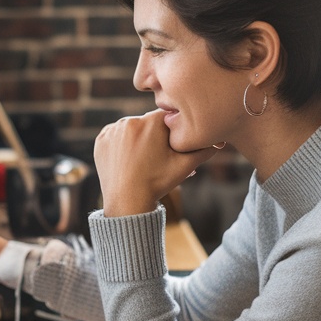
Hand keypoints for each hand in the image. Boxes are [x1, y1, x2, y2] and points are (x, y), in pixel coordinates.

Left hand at [94, 110, 214, 216]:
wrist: (127, 202)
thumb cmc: (158, 183)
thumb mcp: (186, 166)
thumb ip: (204, 150)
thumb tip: (219, 140)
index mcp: (151, 122)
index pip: (167, 118)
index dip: (172, 132)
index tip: (171, 148)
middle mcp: (129, 121)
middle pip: (148, 123)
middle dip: (155, 137)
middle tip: (159, 159)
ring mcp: (112, 130)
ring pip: (132, 129)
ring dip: (138, 140)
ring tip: (143, 161)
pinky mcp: (101, 140)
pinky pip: (116, 136)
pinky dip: (122, 145)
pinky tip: (129, 159)